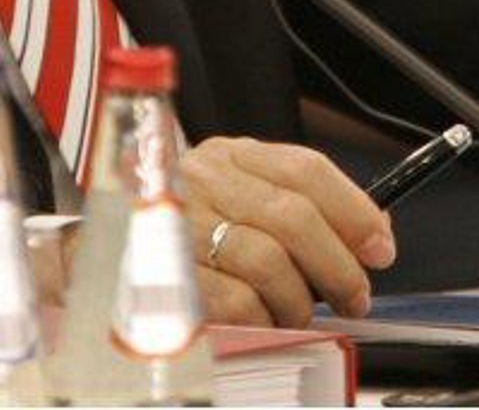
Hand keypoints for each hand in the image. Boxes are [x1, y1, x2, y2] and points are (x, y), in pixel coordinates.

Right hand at [182, 135, 395, 325]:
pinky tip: (263, 322)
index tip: (380, 246)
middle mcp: (202, 182)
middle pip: (293, 215)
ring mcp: (179, 228)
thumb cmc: (181, 231)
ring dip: (299, 299)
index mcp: (228, 155)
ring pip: (268, 260)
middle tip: (353, 294)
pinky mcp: (164, 280)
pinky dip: (262, 319)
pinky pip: (235, 302)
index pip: (304, 169)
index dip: (353, 209)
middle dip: (337, 263)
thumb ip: (295, 206)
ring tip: (301, 314)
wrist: (98, 255)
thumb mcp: (236, 199)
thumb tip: (371, 232)